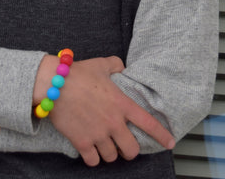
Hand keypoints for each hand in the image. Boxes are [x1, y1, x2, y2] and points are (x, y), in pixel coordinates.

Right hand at [35, 56, 174, 166]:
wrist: (53, 84)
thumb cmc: (77, 73)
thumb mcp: (100, 64)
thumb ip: (115, 65)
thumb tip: (121, 66)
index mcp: (121, 104)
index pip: (148, 123)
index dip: (162, 135)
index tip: (170, 143)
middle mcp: (113, 122)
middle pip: (131, 150)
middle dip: (130, 150)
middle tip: (124, 146)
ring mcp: (98, 134)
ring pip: (112, 157)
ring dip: (109, 153)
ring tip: (104, 145)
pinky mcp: (82, 142)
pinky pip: (93, 161)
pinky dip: (93, 158)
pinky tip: (90, 151)